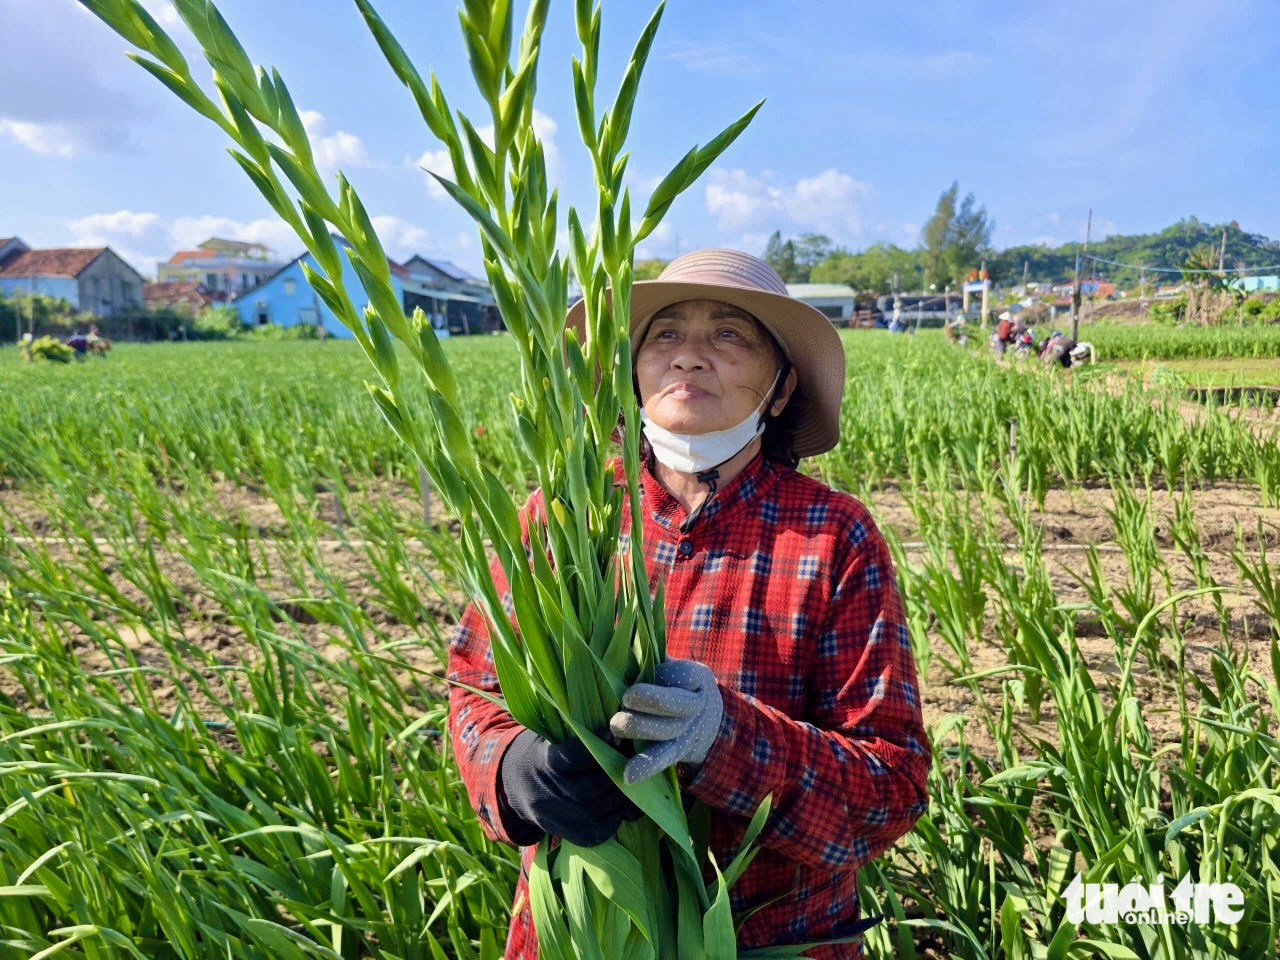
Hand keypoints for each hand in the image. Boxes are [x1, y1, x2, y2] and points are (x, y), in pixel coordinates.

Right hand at [497, 729, 638, 846]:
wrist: (512, 781)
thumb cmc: (543, 750)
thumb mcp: (552, 734)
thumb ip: (580, 732)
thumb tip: (619, 723)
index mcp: (541, 760)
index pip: (572, 757)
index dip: (598, 747)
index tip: (616, 736)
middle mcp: (543, 790)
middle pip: (587, 789)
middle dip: (616, 776)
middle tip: (635, 765)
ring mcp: (549, 815)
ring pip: (592, 813)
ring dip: (620, 801)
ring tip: (635, 787)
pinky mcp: (558, 832)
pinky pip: (590, 834)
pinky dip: (612, 823)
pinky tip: (623, 809)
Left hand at [608, 660, 723, 783]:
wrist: (709, 720)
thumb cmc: (677, 685)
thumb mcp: (674, 666)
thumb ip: (651, 657)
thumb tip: (615, 642)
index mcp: (696, 677)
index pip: (680, 674)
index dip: (661, 673)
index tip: (645, 668)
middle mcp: (695, 705)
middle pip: (674, 703)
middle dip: (649, 699)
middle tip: (626, 697)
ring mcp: (687, 731)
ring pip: (666, 731)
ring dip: (640, 728)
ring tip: (616, 724)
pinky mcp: (678, 752)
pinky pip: (663, 759)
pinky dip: (646, 767)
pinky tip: (629, 774)